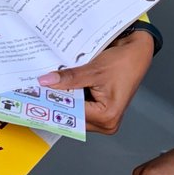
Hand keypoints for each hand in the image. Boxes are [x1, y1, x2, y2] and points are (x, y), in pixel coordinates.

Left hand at [37, 28, 152, 133]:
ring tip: (47, 84)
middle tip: (38, 88)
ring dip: (63, 96)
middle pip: (73, 114)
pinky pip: (80, 103)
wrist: (138, 51)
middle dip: (57, 99)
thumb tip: (46, 82)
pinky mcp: (100, 108)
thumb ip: (69, 78)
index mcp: (107, 118)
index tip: (35, 95)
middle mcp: (106, 122)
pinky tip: (60, 83)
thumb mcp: (94, 70)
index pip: (73, 114)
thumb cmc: (125, 62)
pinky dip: (71, 93)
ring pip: (75, 109)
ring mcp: (103, 117)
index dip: (54, 102)